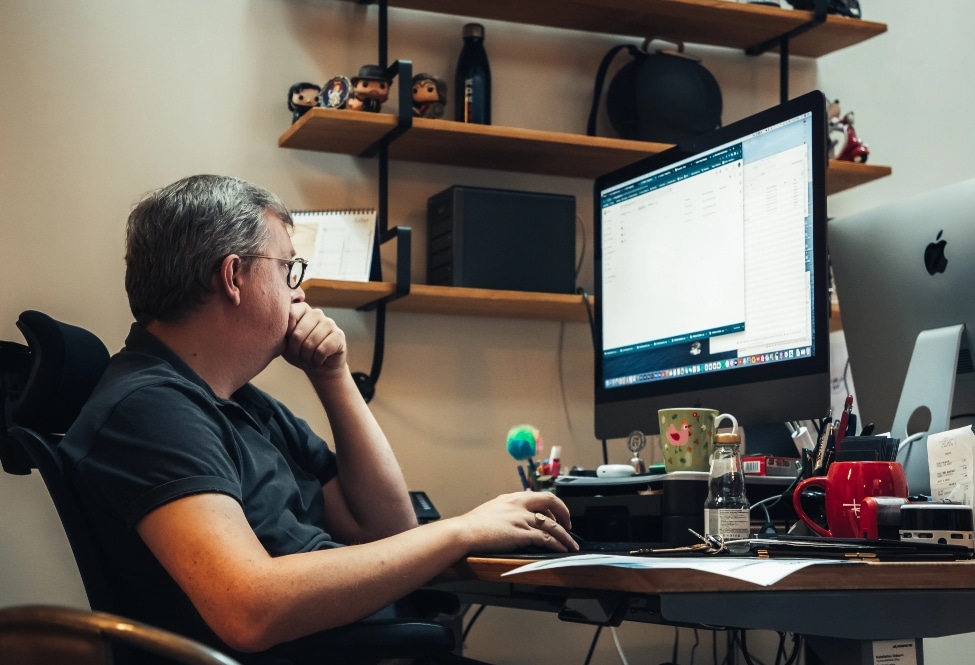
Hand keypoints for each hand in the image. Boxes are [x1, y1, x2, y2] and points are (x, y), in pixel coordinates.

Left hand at [284, 304, 346, 375]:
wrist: (320, 368)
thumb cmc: (299, 352)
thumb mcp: (284, 341)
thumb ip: (280, 330)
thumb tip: (275, 322)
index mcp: (302, 310)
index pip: (291, 314)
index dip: (286, 333)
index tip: (288, 342)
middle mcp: (316, 313)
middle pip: (298, 333)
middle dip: (295, 351)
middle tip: (299, 356)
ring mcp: (329, 323)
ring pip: (310, 343)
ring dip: (306, 357)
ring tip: (308, 359)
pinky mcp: (339, 336)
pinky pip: (322, 350)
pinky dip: (317, 360)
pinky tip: (319, 360)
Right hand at [456, 492, 578, 553]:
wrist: (462, 532)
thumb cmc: (471, 526)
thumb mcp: (490, 510)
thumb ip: (504, 511)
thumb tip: (510, 520)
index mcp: (511, 498)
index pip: (538, 497)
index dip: (551, 506)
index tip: (555, 515)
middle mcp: (519, 504)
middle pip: (550, 502)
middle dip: (564, 513)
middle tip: (569, 525)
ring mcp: (521, 518)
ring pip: (552, 525)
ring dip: (565, 536)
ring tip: (571, 545)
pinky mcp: (521, 533)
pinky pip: (546, 538)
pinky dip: (557, 544)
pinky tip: (561, 550)